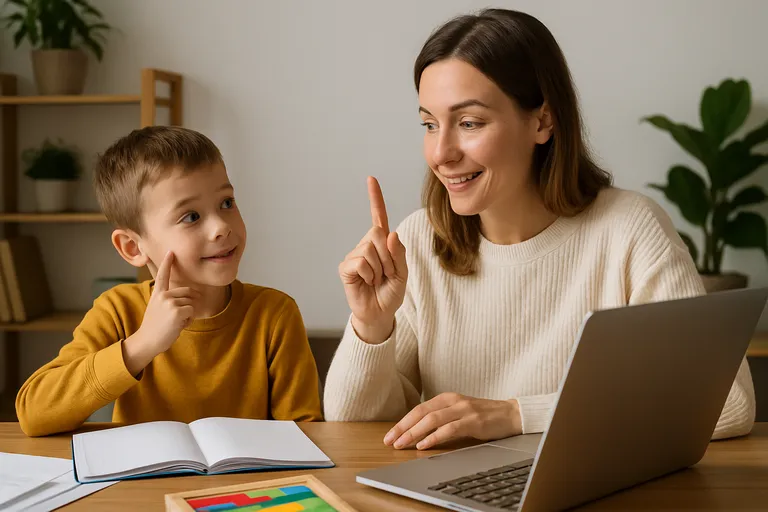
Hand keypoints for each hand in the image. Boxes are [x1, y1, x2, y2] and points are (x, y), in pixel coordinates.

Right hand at [123, 252, 200, 374]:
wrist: (147, 341)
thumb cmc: (154, 327)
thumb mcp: (157, 308)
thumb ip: (167, 299)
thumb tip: (187, 295)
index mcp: (157, 294)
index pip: (163, 275)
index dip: (167, 263)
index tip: (171, 251)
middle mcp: (163, 295)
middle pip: (188, 292)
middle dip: (188, 304)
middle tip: (175, 318)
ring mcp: (170, 302)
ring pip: (191, 303)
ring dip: (188, 314)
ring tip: (174, 322)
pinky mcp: (177, 311)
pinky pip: (192, 312)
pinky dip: (189, 320)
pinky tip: (178, 326)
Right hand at [338, 176, 407, 343]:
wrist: (379, 314)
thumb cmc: (390, 293)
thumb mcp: (403, 273)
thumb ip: (400, 253)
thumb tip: (390, 233)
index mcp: (382, 243)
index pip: (378, 216)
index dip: (375, 198)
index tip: (371, 179)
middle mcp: (366, 245)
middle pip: (377, 233)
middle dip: (388, 256)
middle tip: (387, 273)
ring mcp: (354, 255)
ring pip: (370, 249)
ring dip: (380, 268)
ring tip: (378, 280)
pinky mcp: (346, 267)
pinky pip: (361, 262)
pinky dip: (369, 274)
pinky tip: (367, 282)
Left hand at [383, 393, 522, 449]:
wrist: (511, 414)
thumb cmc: (484, 416)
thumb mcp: (459, 413)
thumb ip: (441, 418)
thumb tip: (417, 433)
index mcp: (447, 398)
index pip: (418, 409)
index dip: (402, 422)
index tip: (389, 435)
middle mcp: (453, 401)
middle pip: (421, 413)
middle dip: (403, 427)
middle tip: (390, 441)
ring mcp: (463, 410)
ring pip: (432, 419)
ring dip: (414, 432)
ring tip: (402, 444)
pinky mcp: (474, 421)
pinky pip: (450, 429)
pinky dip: (435, 436)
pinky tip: (425, 444)